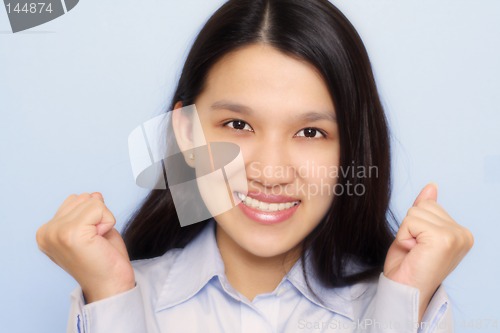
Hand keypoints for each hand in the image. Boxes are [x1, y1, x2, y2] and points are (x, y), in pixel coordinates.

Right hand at [36, 192, 134, 302]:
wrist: (110, 285)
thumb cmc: (103, 260)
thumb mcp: (90, 228)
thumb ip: (86, 209)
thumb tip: (93, 194)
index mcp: (47, 232)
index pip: (75, 200)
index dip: (91, 216)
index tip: (89, 240)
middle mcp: (47, 232)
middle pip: (83, 197)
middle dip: (97, 216)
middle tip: (95, 241)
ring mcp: (57, 232)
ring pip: (91, 200)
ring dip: (103, 219)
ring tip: (98, 241)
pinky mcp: (71, 233)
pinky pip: (99, 207)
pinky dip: (107, 222)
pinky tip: (101, 240)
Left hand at [384, 183, 473, 321]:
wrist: (404, 291)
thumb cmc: (408, 266)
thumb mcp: (415, 232)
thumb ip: (425, 209)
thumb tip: (431, 186)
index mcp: (461, 232)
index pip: (430, 205)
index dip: (415, 224)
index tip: (420, 247)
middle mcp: (463, 234)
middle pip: (423, 205)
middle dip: (410, 226)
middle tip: (415, 250)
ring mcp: (456, 236)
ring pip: (415, 212)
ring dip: (406, 232)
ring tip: (414, 252)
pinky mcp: (444, 239)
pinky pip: (411, 220)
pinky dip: (404, 236)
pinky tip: (412, 252)